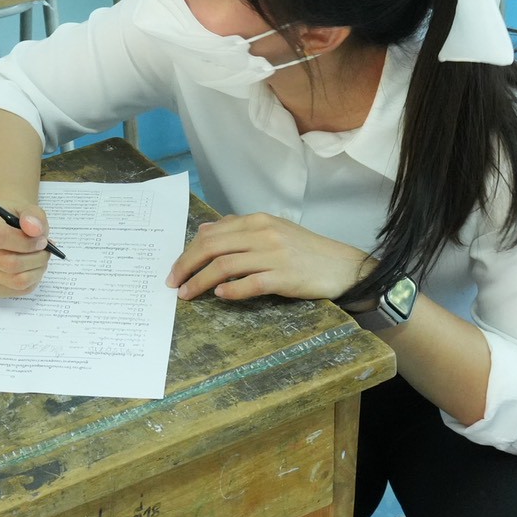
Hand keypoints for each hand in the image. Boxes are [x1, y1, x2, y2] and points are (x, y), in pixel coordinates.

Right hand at [0, 200, 52, 296]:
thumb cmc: (11, 215)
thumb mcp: (25, 206)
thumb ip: (33, 215)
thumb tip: (35, 230)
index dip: (25, 242)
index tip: (40, 240)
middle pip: (6, 263)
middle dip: (35, 258)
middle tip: (45, 251)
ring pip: (12, 280)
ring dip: (35, 272)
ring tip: (40, 260)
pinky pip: (12, 291)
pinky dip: (29, 282)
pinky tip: (31, 269)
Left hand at [167, 213, 373, 302]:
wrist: (343, 266)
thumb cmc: (305, 251)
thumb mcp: (271, 231)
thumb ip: (238, 229)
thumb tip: (204, 230)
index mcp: (257, 220)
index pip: (211, 235)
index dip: (188, 252)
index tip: (175, 269)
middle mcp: (263, 234)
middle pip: (212, 248)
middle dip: (186, 266)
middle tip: (173, 283)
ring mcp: (273, 255)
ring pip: (224, 266)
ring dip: (200, 282)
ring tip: (187, 294)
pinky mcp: (284, 277)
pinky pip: (249, 284)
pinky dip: (230, 291)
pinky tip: (219, 296)